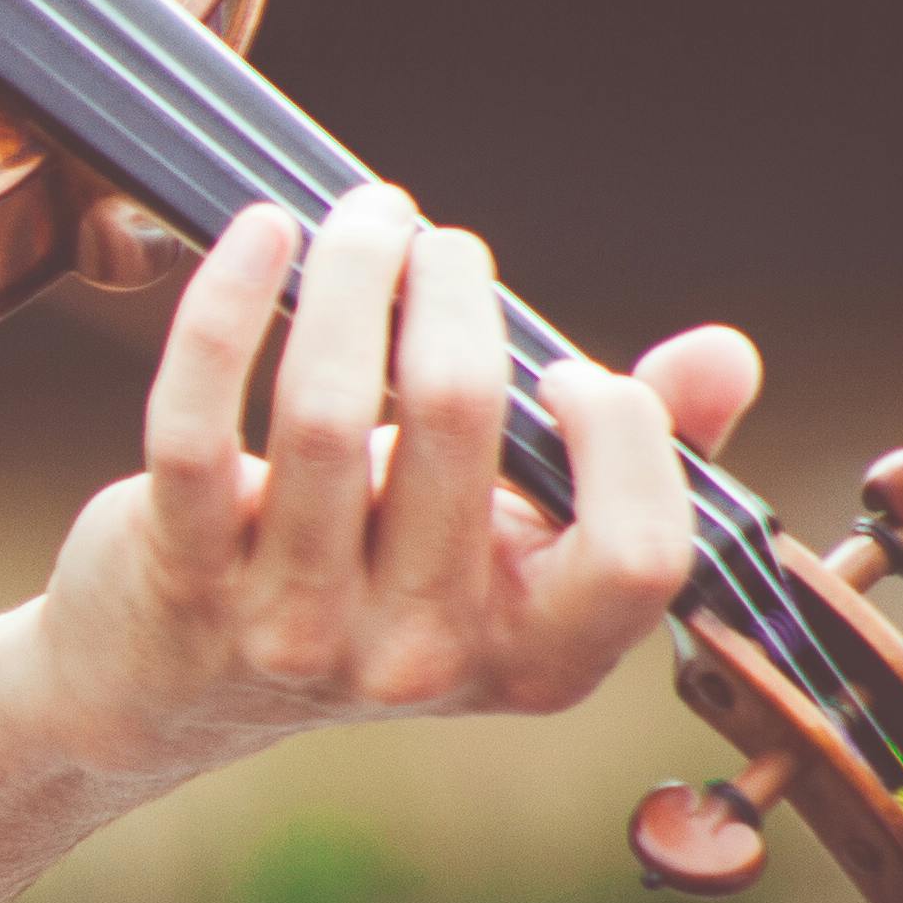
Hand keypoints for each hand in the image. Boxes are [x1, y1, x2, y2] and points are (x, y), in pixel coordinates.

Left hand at [24, 187, 762, 781]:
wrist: (177, 682)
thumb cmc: (375, 577)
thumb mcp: (514, 541)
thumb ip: (634, 455)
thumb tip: (726, 354)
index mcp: (537, 657)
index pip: (637, 552)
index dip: (623, 438)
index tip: (567, 369)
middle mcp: (420, 656)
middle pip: (464, 427)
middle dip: (454, 294)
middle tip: (434, 244)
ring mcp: (296, 627)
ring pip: (327, 411)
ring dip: (351, 276)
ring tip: (363, 219)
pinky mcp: (182, 577)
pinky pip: (195, 422)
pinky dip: (226, 307)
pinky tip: (261, 235)